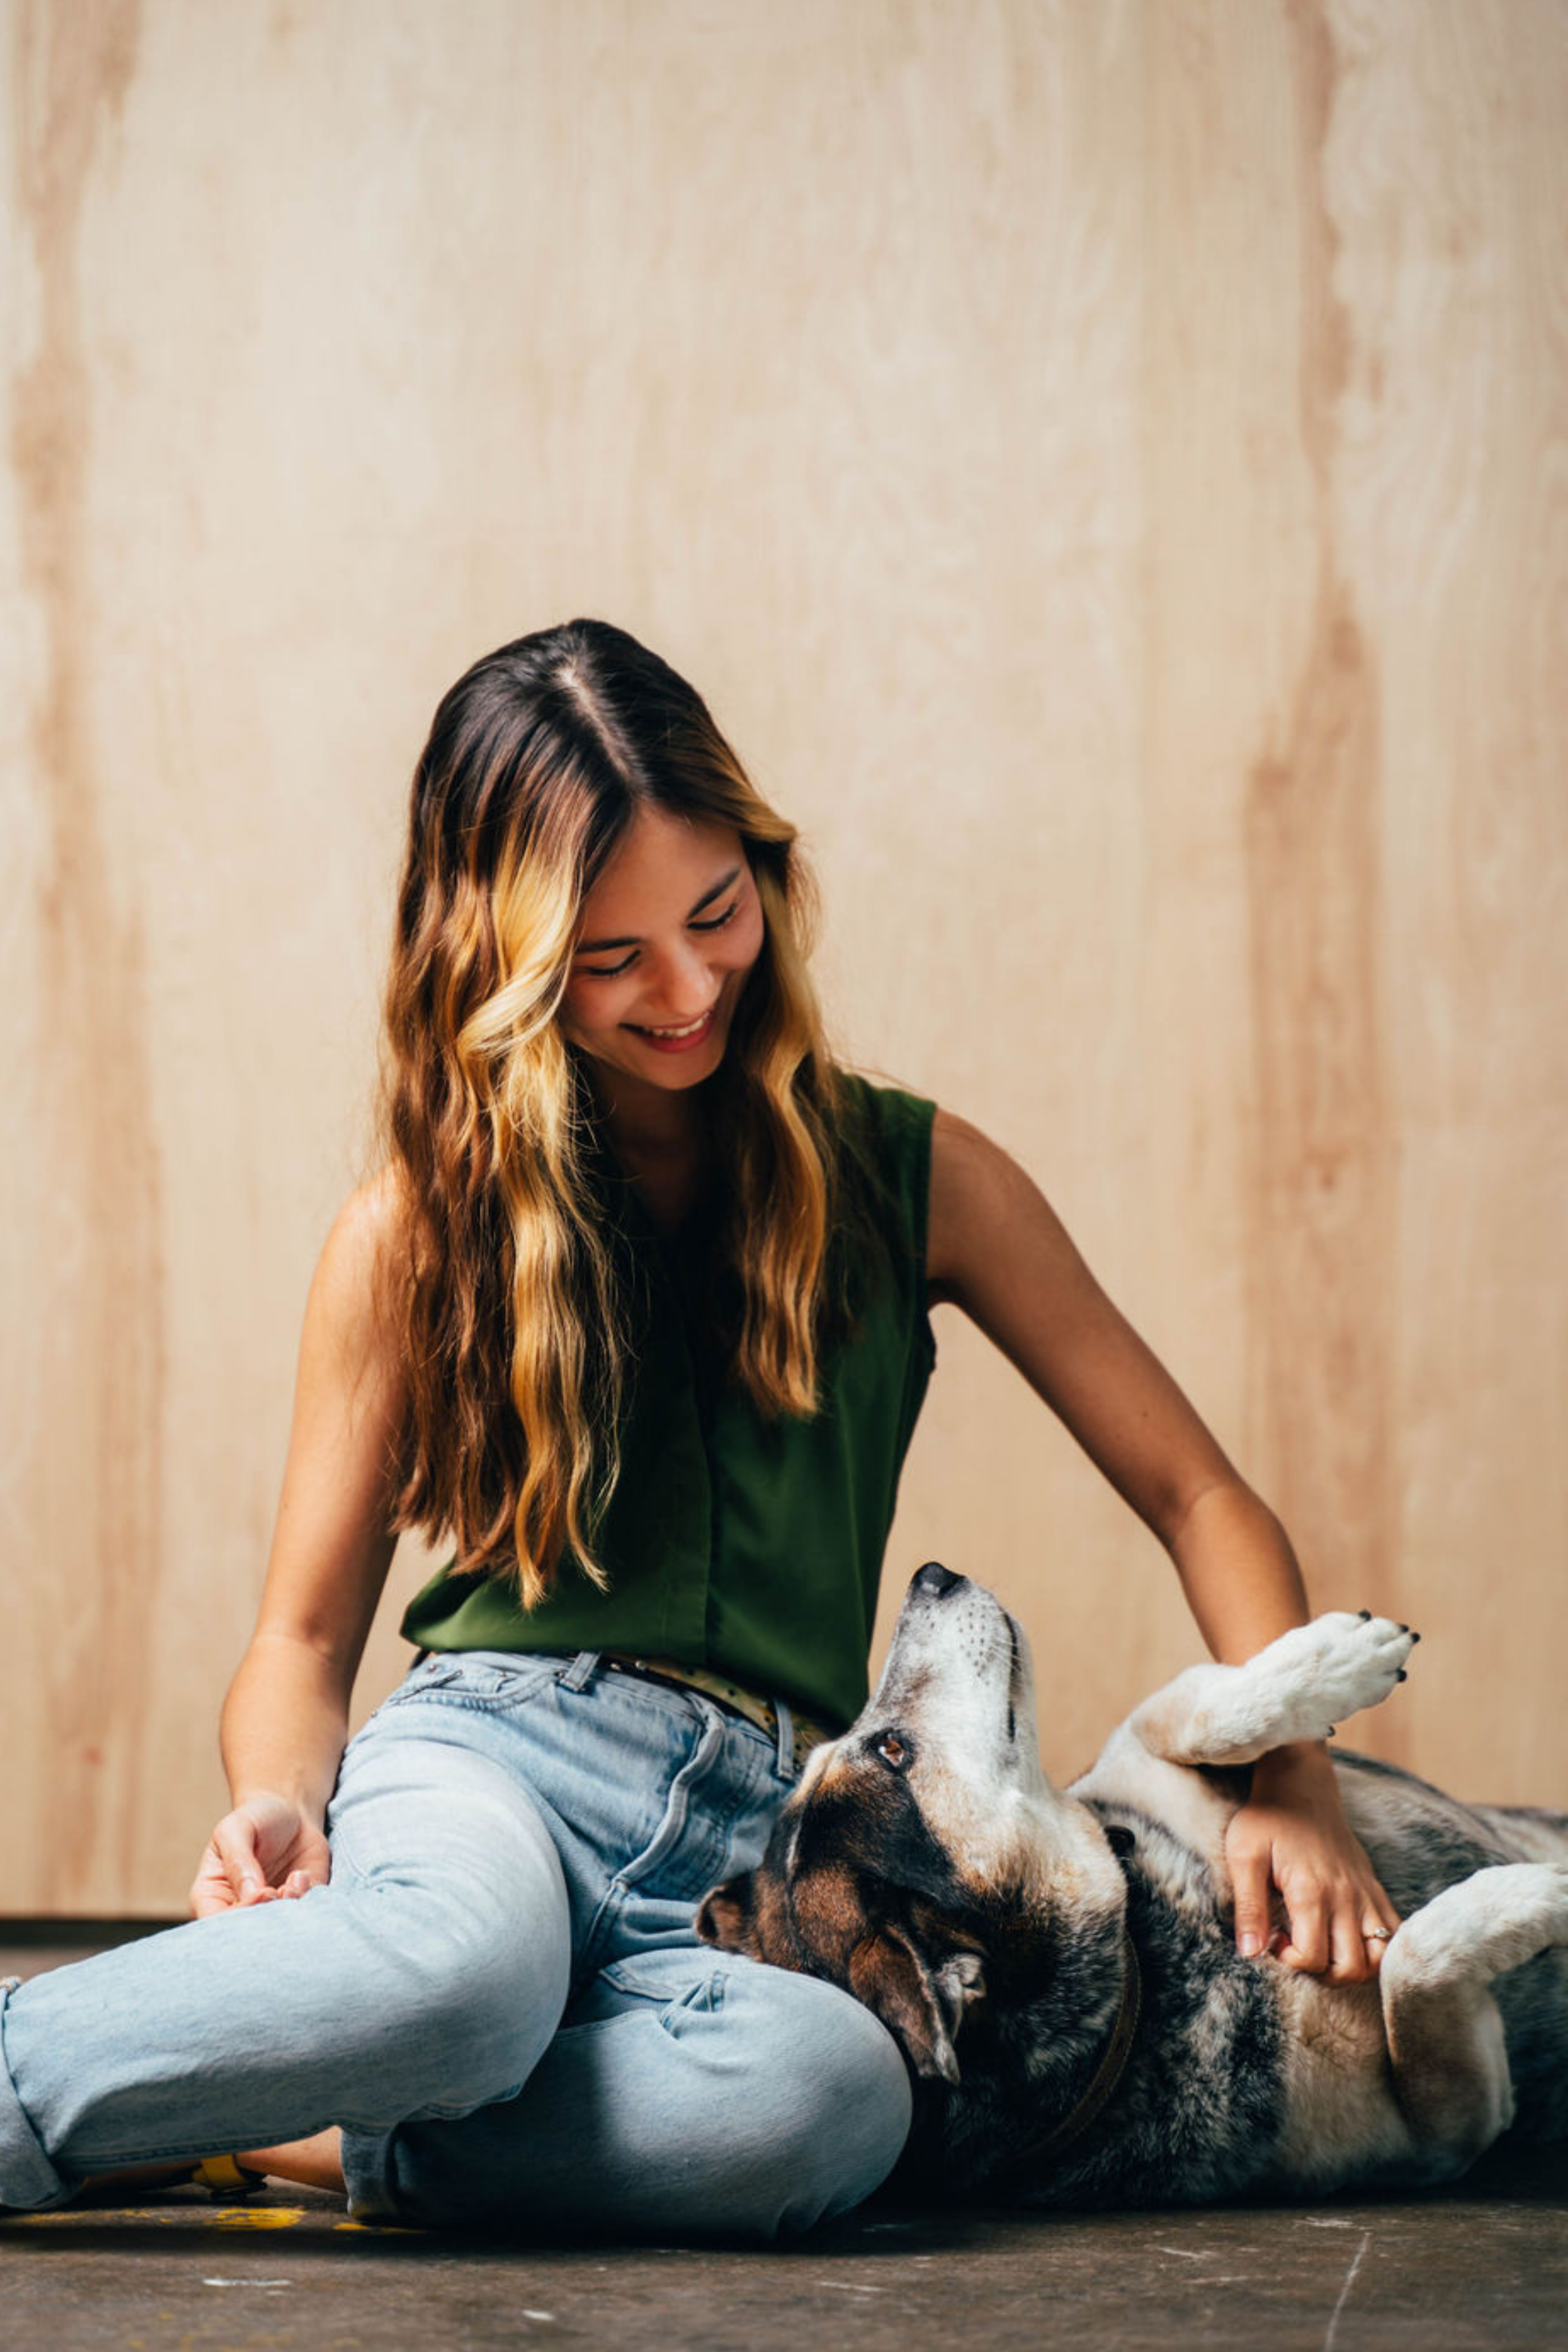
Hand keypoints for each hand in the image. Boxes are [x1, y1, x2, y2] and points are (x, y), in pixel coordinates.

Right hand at [189, 1793, 332, 1918]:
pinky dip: (307, 1902)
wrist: (291, 1812)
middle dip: (268, 1917)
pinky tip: (302, 1876)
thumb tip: (250, 1894)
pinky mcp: (296, 1908)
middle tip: (281, 1890)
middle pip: (246, 1937)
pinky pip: (303, 1919)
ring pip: (277, 1931)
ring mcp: (268, 1912)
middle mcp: (237, 1911)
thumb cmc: (256, 1818)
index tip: (263, 1892)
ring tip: (295, 1880)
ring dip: (289, 1908)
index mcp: (210, 1897)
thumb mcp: (236, 1829)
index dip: (240, 1916)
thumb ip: (238, 1860)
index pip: (216, 1925)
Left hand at [1225, 1740, 1398, 1984]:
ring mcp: (1365, 1894)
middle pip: (1350, 1968)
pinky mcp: (1375, 1888)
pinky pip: (1393, 1933)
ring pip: (1377, 1958)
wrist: (1300, 1785)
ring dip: (1351, 1967)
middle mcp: (1346, 1897)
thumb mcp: (1244, 1855)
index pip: (1312, 1958)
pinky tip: (1347, 1940)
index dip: (1288, 1959)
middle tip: (1297, 1947)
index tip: (1273, 1937)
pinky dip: (1377, 1950)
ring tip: (1323, 1949)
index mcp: (1312, 1891)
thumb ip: (1249, 1906)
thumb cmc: (1267, 1819)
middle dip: (1321, 1972)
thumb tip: (1250, 1952)